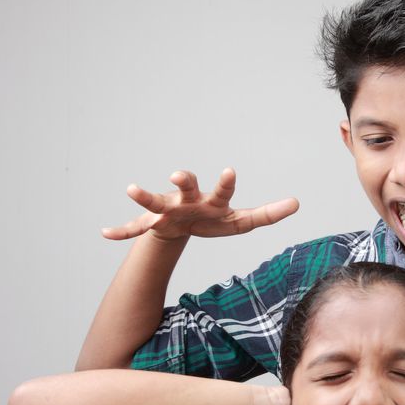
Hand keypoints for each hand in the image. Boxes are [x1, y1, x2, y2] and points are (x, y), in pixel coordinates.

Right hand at [101, 168, 298, 240]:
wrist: (183, 226)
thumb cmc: (213, 220)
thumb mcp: (241, 222)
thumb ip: (268, 213)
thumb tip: (298, 203)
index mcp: (212, 200)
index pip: (223, 191)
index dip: (226, 183)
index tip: (231, 171)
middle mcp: (188, 199)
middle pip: (187, 186)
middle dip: (183, 179)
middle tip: (178, 174)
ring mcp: (168, 209)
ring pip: (155, 201)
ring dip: (144, 195)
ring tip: (131, 188)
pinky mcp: (151, 222)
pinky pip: (134, 227)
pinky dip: (121, 231)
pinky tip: (106, 233)